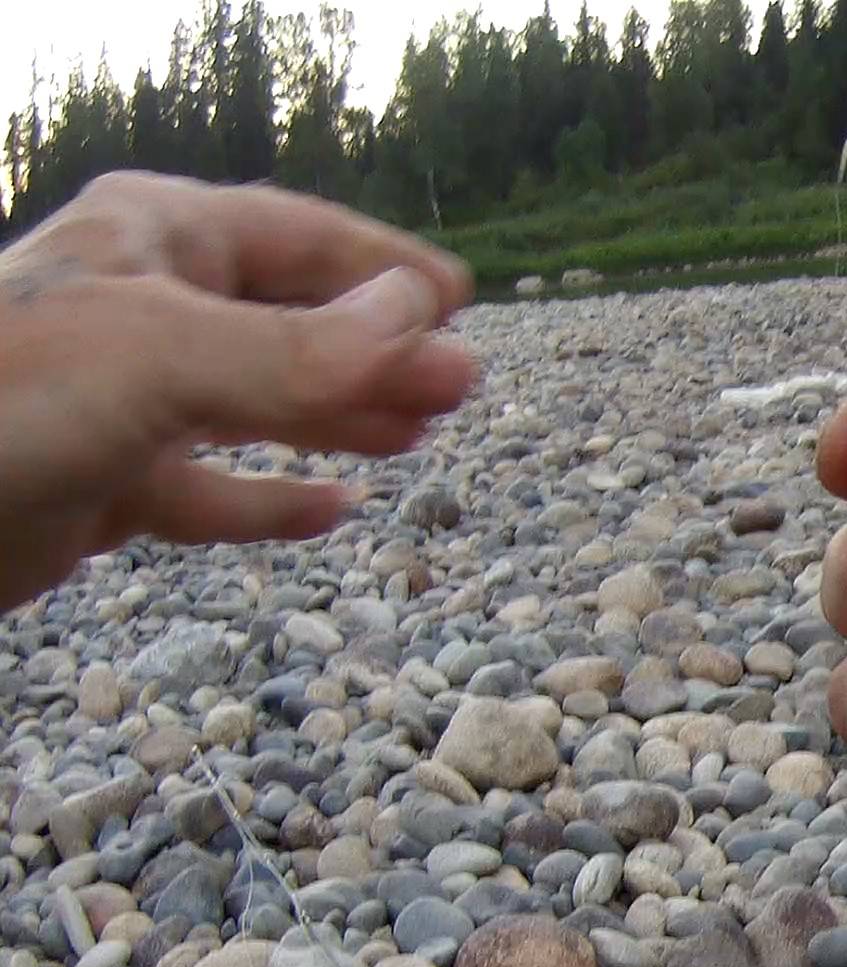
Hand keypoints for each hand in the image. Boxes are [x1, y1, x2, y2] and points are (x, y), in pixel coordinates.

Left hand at [0, 172, 477, 610]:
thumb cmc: (8, 405)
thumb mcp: (168, 357)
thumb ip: (306, 349)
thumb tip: (432, 329)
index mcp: (150, 238)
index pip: (296, 235)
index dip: (382, 268)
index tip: (462, 305)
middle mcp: (137, 306)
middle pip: (286, 317)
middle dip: (375, 349)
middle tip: (459, 387)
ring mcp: (118, 397)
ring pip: (258, 402)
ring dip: (339, 418)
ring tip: (416, 437)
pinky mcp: (100, 480)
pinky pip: (210, 490)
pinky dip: (272, 500)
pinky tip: (333, 511)